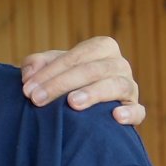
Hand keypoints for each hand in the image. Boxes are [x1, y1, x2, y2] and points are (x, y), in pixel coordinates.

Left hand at [19, 36, 142, 125]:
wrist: (84, 107)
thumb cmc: (66, 81)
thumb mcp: (51, 68)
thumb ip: (37, 64)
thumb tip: (28, 74)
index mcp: (102, 48)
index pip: (78, 55)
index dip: (51, 71)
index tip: (28, 89)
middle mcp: (119, 64)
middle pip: (93, 70)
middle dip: (62, 84)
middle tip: (37, 99)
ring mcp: (130, 87)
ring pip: (117, 85)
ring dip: (94, 93)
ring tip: (72, 103)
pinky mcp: (134, 109)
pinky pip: (138, 111)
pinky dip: (130, 113)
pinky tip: (115, 117)